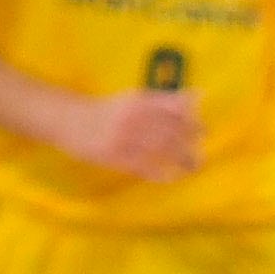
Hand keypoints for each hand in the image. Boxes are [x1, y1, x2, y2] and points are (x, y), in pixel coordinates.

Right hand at [56, 88, 200, 179]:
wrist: (71, 121)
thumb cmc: (108, 110)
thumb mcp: (134, 99)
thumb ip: (164, 100)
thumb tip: (200, 96)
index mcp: (138, 100)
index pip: (173, 107)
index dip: (192, 119)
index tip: (202, 128)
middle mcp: (133, 118)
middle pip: (170, 129)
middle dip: (190, 141)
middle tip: (200, 150)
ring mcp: (124, 138)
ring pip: (161, 149)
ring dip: (182, 159)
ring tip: (194, 164)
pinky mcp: (115, 157)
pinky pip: (144, 167)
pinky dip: (161, 173)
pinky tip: (171, 176)